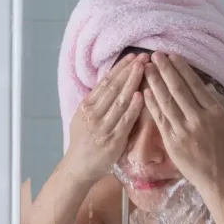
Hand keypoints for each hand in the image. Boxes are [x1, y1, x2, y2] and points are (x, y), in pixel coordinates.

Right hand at [63, 53, 145, 183]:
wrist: (79, 167)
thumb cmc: (85, 141)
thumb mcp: (85, 118)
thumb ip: (98, 103)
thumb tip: (112, 83)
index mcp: (86, 106)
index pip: (105, 82)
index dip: (119, 68)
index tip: (132, 56)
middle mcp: (93, 114)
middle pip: (113, 87)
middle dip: (129, 70)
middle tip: (143, 56)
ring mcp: (102, 126)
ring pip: (120, 100)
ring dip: (133, 83)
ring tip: (144, 68)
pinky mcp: (112, 140)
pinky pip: (125, 120)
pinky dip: (133, 107)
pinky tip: (142, 95)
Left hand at [142, 52, 223, 185]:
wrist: (218, 177)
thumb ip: (221, 103)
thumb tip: (207, 85)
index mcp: (215, 112)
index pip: (195, 85)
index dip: (182, 69)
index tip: (173, 56)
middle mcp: (199, 119)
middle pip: (179, 89)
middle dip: (166, 70)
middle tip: (155, 55)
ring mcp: (183, 130)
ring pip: (166, 101)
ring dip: (155, 82)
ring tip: (147, 68)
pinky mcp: (171, 141)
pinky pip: (160, 118)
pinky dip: (152, 104)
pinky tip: (146, 91)